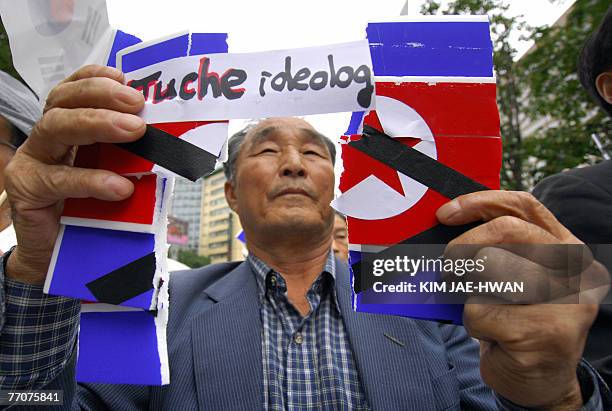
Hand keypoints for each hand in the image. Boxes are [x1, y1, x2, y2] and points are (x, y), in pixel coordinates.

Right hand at [4, 65, 144, 284]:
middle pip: (63, 101)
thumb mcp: (115, 175)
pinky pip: (57, 179)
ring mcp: (30, 162)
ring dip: (97, 124)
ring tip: (135, 130)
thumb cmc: (90, 211)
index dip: (96, 79)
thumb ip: (130, 155)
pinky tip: (120, 186)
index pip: (74, 91)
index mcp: (66, 128)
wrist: (58, 256)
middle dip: (102, 96)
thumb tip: (169, 139)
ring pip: (55, 127)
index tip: (126, 78)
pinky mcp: (25, 190)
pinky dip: (92, 180)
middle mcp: (44, 138)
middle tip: (137, 103)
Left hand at [437, 191, 608, 408]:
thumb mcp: (513, 276)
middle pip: (505, 232)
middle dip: (463, 247)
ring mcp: (567, 301)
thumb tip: (444, 224)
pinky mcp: (546, 333)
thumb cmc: (517, 319)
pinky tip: (495, 337)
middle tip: (447, 267)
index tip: (445, 214)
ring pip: (489, 271)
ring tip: (486, 310)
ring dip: (470, 294)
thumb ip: (494, 247)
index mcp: (567, 246)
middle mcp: (576, 269)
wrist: (539, 379)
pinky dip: (473, 324)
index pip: (523, 206)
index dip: (479, 203)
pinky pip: (481, 311)